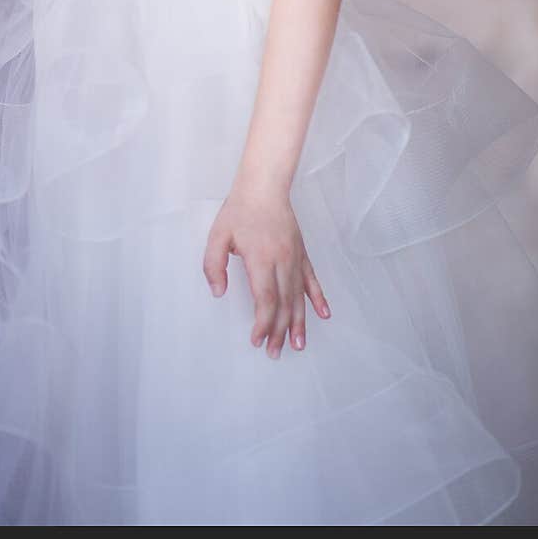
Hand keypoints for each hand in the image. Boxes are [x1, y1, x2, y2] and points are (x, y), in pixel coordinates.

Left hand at [202, 184, 330, 357]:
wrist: (264, 186)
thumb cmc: (239, 210)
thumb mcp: (217, 236)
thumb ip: (213, 266)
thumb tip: (218, 293)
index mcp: (260, 259)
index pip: (265, 299)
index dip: (263, 323)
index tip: (257, 340)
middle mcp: (281, 261)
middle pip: (283, 304)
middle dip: (279, 331)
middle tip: (274, 352)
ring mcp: (294, 258)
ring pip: (299, 297)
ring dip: (299, 323)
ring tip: (298, 345)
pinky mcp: (302, 253)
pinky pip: (312, 280)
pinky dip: (318, 299)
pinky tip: (323, 315)